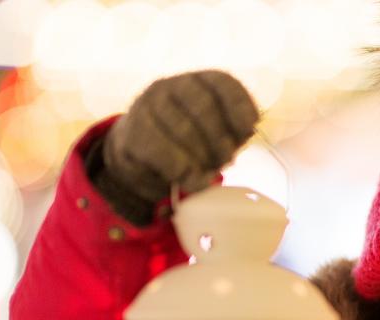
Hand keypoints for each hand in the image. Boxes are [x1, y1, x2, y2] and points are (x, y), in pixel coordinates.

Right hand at [96, 70, 259, 224]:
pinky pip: (159, 149)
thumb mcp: (214, 135)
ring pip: (182, 128)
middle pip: (203, 106)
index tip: (248, 131)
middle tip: (226, 162)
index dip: (239, 106)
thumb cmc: (186, 145)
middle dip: (219, 139)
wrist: (136, 157)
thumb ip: (233, 132)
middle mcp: (170, 86)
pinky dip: (179, 167)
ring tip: (207, 174)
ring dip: (201, 157)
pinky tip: (188, 178)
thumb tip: (248, 131)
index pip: (222, 83)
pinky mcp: (131, 131)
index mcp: (197, 82)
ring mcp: (147, 106)